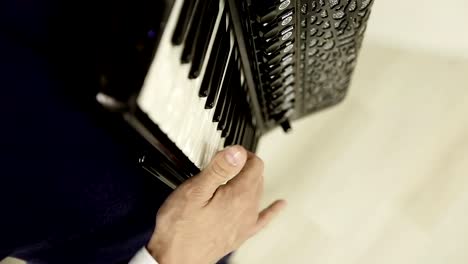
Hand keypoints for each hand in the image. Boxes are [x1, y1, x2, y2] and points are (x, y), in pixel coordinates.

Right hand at [146, 145, 285, 263]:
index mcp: (238, 195)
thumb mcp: (195, 190)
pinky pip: (264, 219)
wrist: (175, 259)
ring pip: (258, 194)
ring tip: (237, 174)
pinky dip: (272, 209)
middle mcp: (247, 210)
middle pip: (257, 178)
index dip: (243, 153)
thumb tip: (238, 152)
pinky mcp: (240, 235)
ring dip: (250, 181)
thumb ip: (219, 169)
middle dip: (245, 166)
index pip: (255, 165)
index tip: (230, 151)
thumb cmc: (180, 228)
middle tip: (228, 160)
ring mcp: (246, 223)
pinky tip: (279, 206)